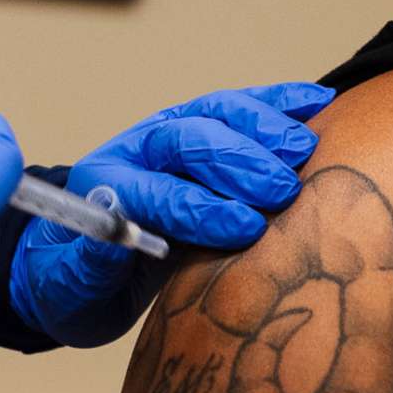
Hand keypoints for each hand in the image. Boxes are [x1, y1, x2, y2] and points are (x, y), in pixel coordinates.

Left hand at [10, 82, 334, 346]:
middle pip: (186, 138)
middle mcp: (136, 153)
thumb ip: (92, 262)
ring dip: (262, 125)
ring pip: (215, 113)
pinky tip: (318, 104)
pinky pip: (239, 110)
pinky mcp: (203, 136)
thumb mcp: (74, 289)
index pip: (153, 190)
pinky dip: (279, 103)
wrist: (80, 270)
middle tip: (283, 190)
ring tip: (306, 149)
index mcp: (102, 188)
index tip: (246, 228)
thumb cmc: (81, 287)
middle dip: (237, 161)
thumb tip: (114, 231)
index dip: (200, 207)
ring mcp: (170, 137)